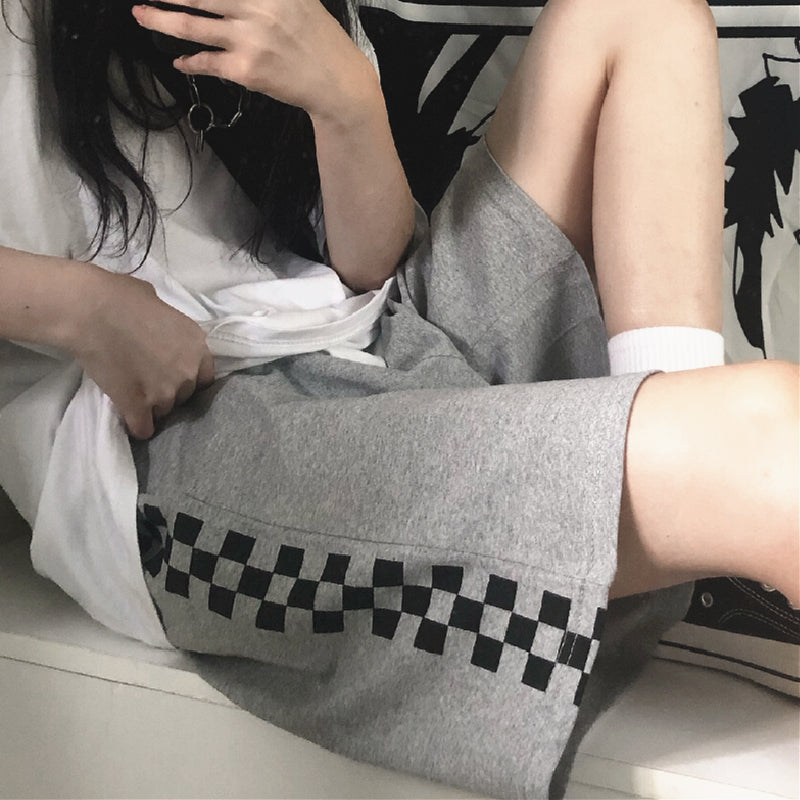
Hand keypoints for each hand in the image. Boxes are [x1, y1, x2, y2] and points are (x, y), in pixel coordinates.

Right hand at [67, 268, 214, 439]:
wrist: (92, 312)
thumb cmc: (122, 297)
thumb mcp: (160, 305)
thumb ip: (169, 324)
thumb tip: (160, 324)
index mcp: (197, 345)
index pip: (205, 377)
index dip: (188, 378)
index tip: (173, 376)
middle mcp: (187, 371)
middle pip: (185, 395)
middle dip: (170, 391)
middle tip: (148, 382)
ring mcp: (165, 392)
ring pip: (164, 411)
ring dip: (152, 406)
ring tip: (134, 395)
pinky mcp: (139, 406)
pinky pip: (143, 428)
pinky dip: (137, 426)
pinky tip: (131, 420)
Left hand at [131, 0, 376, 121]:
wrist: (337, 83)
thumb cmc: (318, 39)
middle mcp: (257, 7)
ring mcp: (249, 40)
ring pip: (193, 27)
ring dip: (160, 19)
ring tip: (140, 15)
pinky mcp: (246, 70)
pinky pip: (207, 62)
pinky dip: (189, 61)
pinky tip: (178, 59)